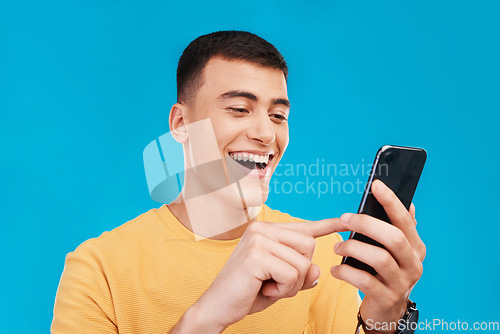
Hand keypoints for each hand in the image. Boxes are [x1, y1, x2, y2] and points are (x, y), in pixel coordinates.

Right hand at [186, 218, 343, 332]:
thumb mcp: (281, 282)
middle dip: (300, 272)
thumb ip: (301, 272)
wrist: (217, 307)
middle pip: (309, 246)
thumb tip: (317, 270)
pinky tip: (264, 289)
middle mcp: (262, 229)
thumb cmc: (247, 292)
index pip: (303, 227)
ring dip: (291, 284)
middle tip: (274, 282)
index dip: (326, 225)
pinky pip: (292, 274)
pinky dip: (284, 289)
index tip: (345, 220)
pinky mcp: (257, 255)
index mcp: (266, 231)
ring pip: (303, 262)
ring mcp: (258, 240)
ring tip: (267, 285)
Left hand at [331, 179, 425, 332]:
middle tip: (344, 219)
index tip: (376, 185)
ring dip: (352, 248)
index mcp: (416, 248)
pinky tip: (336, 269)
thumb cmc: (385, 273)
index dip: (391, 202)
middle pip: (393, 237)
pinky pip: (365, 281)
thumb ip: (400, 229)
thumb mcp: (396, 251)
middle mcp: (414, 264)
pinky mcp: (387, 298)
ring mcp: (402, 283)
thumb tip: (408, 202)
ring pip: (379, 258)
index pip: (405, 221)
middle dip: (366, 224)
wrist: (386, 311)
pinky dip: (346, 272)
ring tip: (337, 247)